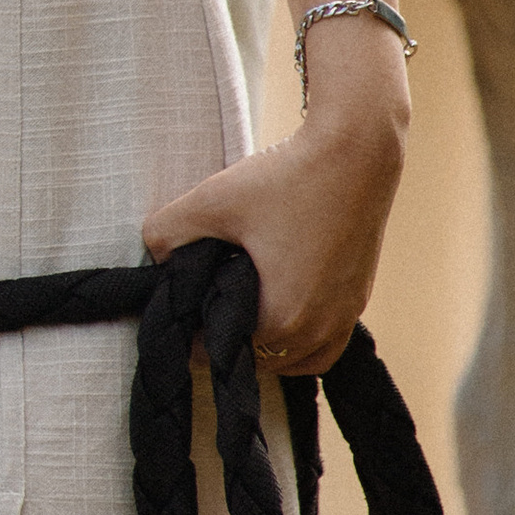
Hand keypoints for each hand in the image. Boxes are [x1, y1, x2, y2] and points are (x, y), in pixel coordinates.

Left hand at [142, 44, 405, 376]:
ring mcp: (346, 318)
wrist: (355, 153)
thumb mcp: (212, 201)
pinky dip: (303, 340)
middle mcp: (320, 331)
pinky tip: (282, 305)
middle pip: (261, 360)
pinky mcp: (360, 299)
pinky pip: (326, 344)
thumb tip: (155, 255)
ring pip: (299, 360)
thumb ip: (167, 231)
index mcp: (284, 320)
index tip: (186, 303)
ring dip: (269, 347)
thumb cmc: (286, 178)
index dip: (195, 331)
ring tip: (243, 309)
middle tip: (208, 299)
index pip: (223, 351)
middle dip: (232, 338)